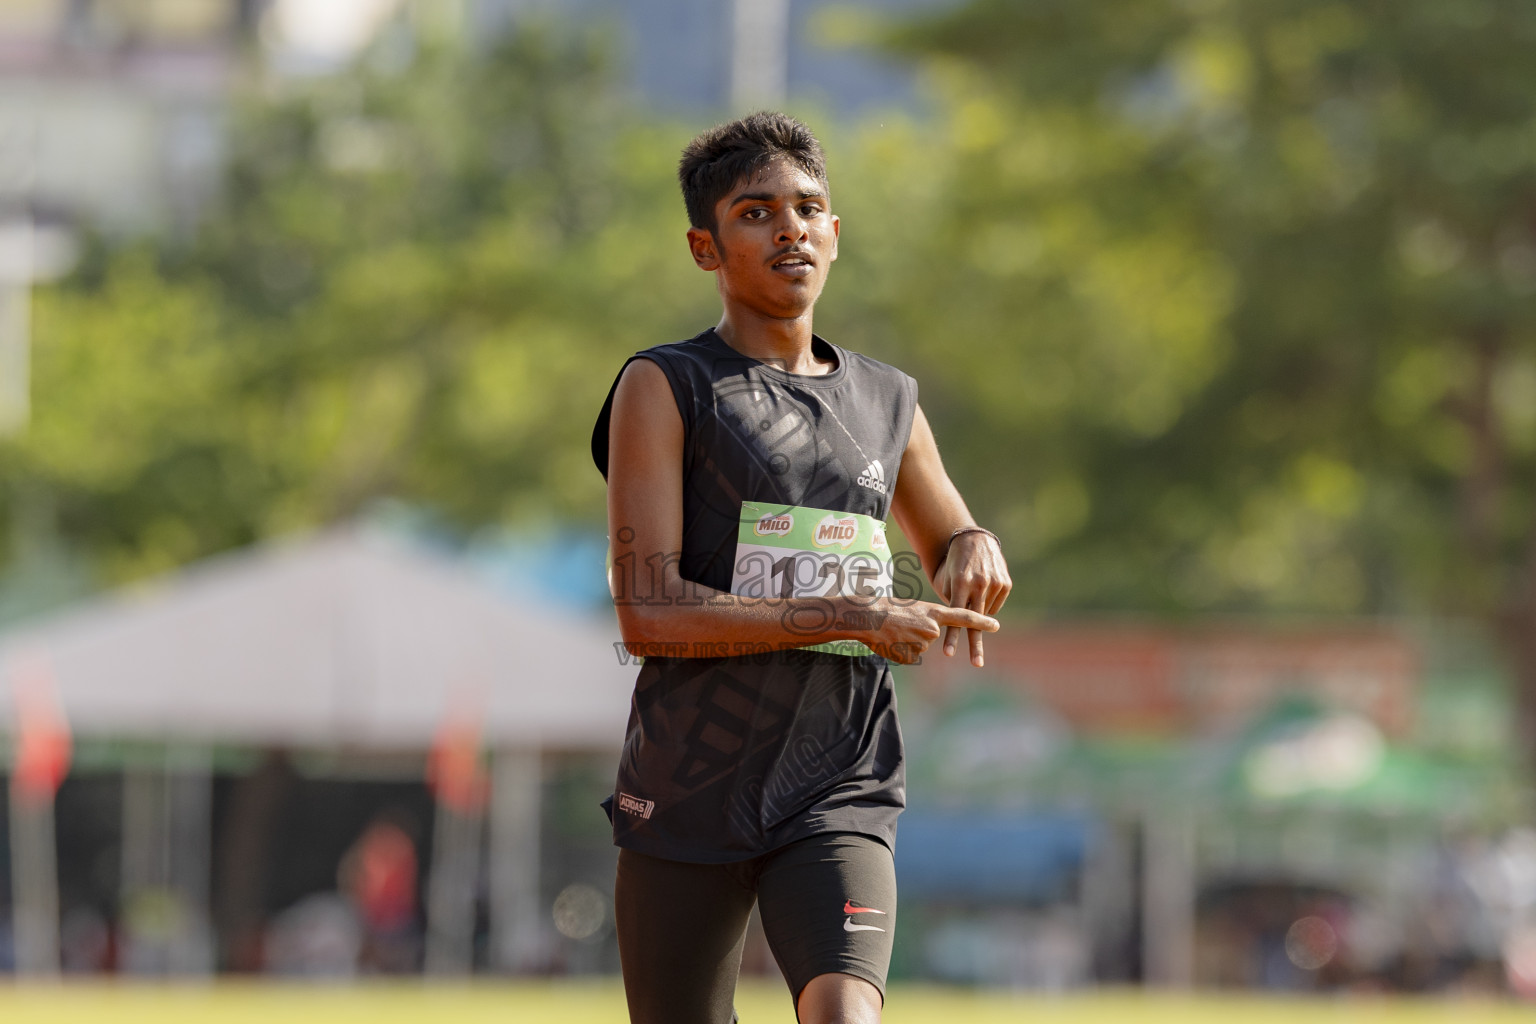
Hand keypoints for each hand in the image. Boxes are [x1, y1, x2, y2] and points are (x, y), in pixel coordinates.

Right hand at [859, 598, 997, 664]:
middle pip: (933, 637)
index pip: (964, 617)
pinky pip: (910, 656)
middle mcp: (932, 629)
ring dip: (908, 642)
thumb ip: (928, 620)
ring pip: (920, 647)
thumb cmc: (887, 609)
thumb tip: (931, 637)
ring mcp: (923, 644)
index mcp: (933, 613)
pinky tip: (891, 642)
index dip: (981, 621)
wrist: (867, 618)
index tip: (996, 625)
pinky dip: (901, 651)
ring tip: (893, 632)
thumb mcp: (913, 609)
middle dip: (919, 634)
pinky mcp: (912, 657)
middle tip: (901, 625)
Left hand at [938, 532, 1010, 666]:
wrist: (974, 540)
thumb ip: (951, 602)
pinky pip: (995, 605)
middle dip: (975, 644)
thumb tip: (956, 626)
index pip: (955, 616)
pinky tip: (983, 592)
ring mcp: (994, 583)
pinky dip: (988, 604)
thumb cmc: (954, 564)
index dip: (952, 636)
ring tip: (972, 595)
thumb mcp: (947, 579)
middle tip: (977, 664)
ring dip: (978, 612)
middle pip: (975, 621)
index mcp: (961, 583)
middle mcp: (979, 584)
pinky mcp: (1005, 583)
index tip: (949, 653)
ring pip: (985, 613)